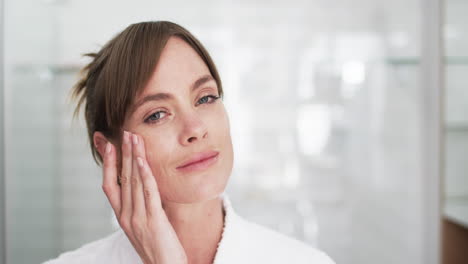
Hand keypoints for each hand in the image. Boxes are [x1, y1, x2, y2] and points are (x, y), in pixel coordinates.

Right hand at [101, 131, 187, 263]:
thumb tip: (144, 186)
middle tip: (124, 133)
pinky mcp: (153, 220)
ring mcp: (138, 218)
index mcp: (122, 216)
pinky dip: (145, 175)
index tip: (109, 145)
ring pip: (133, 182)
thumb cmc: (157, 247)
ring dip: (133, 158)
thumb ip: (141, 206)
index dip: (108, 164)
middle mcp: (126, 215)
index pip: (109, 185)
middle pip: (121, 178)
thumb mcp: (144, 224)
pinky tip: (144, 161)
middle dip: (123, 153)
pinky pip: (148, 193)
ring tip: (133, 139)